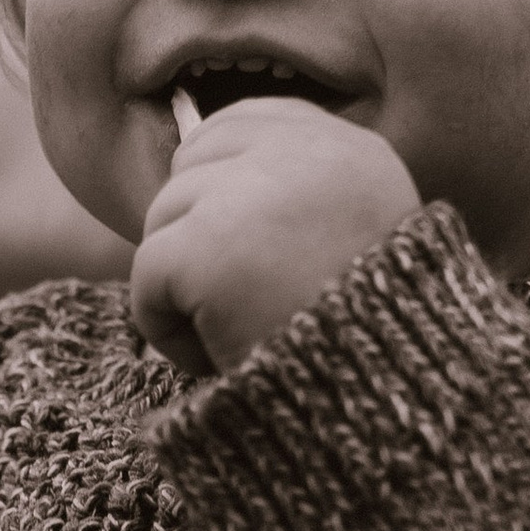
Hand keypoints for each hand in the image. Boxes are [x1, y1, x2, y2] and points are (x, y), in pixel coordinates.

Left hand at [130, 97, 418, 376]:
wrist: (383, 407)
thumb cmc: (364, 352)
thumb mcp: (357, 249)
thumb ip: (294, 200)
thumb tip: (191, 154)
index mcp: (355, 152)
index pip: (243, 123)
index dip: (219, 185)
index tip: (240, 248)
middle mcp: (310, 155)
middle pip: (191, 166)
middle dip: (196, 236)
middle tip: (244, 304)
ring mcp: (255, 194)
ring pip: (163, 219)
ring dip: (183, 287)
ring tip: (240, 335)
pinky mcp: (208, 246)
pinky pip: (146, 273)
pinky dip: (166, 327)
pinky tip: (216, 357)